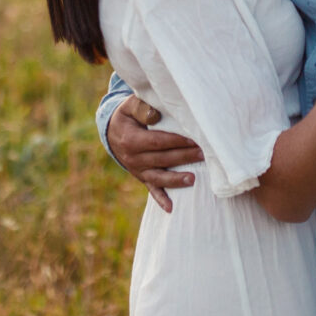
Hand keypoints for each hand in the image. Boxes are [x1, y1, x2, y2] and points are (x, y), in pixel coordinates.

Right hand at [107, 96, 202, 211]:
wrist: (112, 132)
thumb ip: (141, 108)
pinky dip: (160, 200)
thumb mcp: (129, 106)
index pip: (157, 142)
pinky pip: (151, 190)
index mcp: (131, 140)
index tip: (194, 139)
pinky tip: (171, 208)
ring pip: (158, 178)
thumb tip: (156, 115)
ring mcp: (137, 170)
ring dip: (175, 180)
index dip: (175, 141)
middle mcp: (133, 158)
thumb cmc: (127, 116)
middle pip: (162, 159)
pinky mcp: (141, 178)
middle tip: (204, 154)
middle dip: (184, 157)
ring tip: (193, 179)